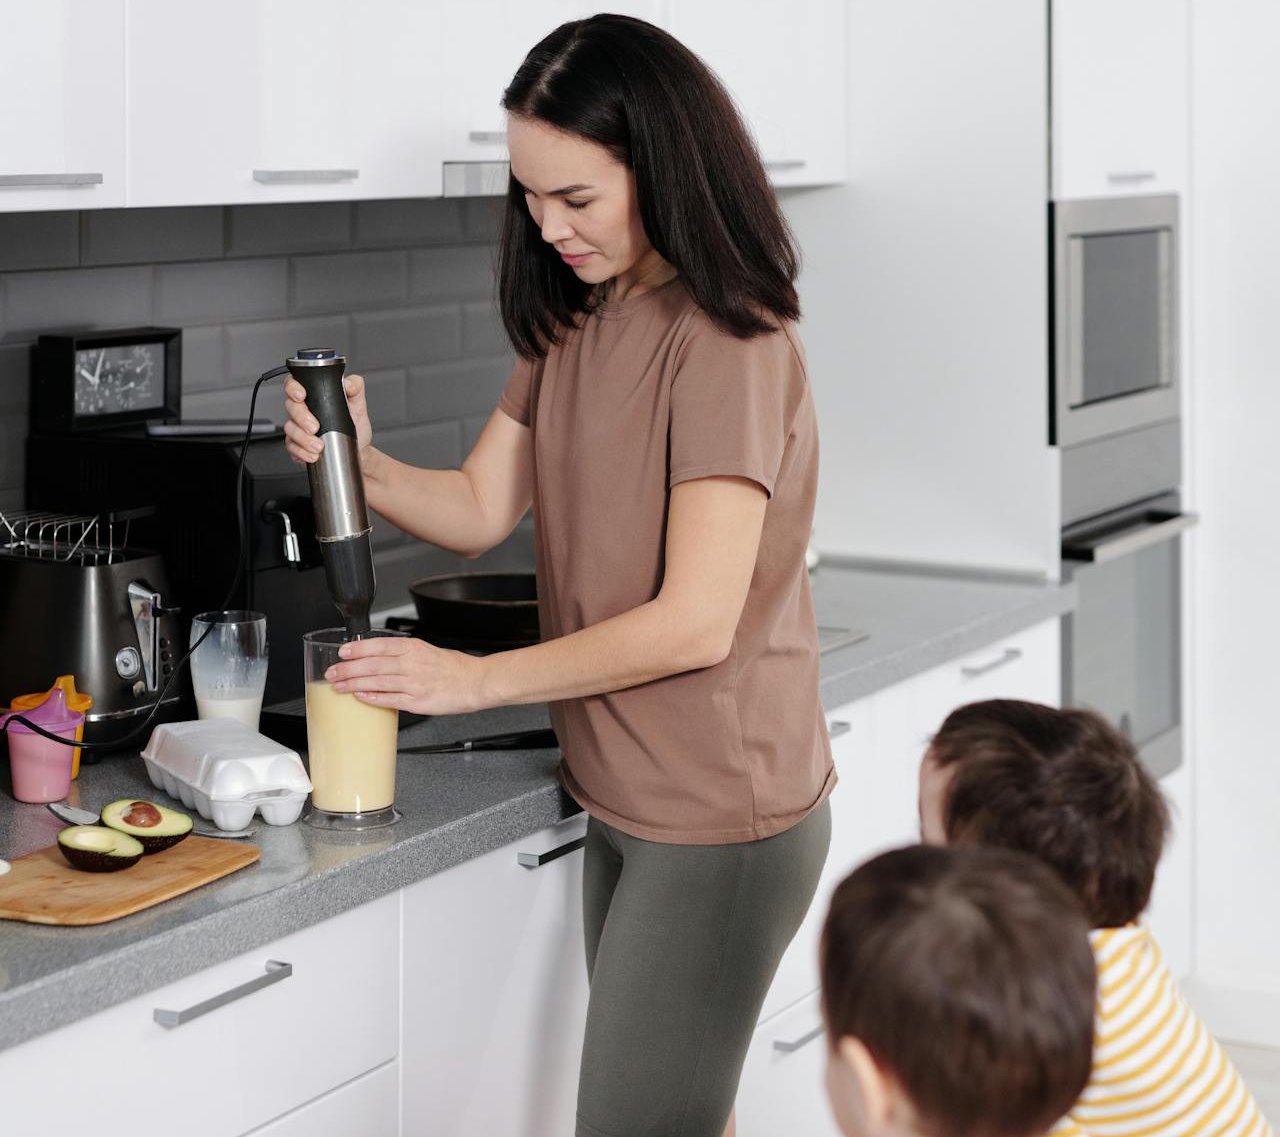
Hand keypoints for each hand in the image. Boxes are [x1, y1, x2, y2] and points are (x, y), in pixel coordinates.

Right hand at [282, 374, 373, 464]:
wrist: (359, 448)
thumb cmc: (355, 424)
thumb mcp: (359, 403)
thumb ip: (355, 387)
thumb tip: (347, 383)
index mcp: (313, 396)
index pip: (294, 384)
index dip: (293, 388)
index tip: (301, 395)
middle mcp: (302, 410)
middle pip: (290, 407)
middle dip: (301, 417)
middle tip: (315, 427)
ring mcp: (298, 427)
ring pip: (290, 429)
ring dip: (303, 438)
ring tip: (319, 445)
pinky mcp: (297, 445)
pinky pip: (292, 448)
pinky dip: (302, 452)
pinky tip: (313, 455)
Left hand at [324, 636, 485, 715]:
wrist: (476, 682)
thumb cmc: (453, 667)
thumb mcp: (426, 650)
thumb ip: (403, 653)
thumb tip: (377, 657)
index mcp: (413, 648)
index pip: (378, 645)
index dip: (357, 649)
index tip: (342, 652)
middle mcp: (412, 663)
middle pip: (373, 664)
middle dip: (348, 669)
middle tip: (332, 673)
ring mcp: (414, 683)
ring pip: (378, 681)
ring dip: (354, 684)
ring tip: (339, 687)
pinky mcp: (418, 701)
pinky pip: (391, 699)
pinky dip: (373, 698)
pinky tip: (360, 697)